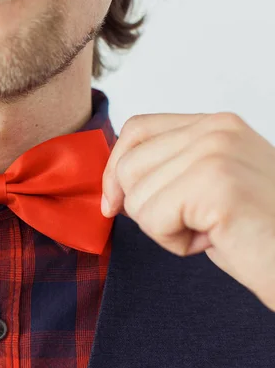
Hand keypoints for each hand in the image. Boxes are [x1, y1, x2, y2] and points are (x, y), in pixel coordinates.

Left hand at [102, 113, 274, 310]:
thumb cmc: (254, 233)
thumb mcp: (205, 187)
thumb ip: (168, 169)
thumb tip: (114, 183)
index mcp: (215, 124)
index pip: (136, 129)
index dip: (115, 168)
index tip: (114, 202)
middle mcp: (216, 129)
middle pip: (129, 165)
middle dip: (146, 207)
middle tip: (193, 221)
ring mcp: (216, 152)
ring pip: (136, 196)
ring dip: (163, 228)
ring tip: (209, 229)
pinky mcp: (216, 184)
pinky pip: (153, 219)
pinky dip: (175, 242)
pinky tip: (214, 240)